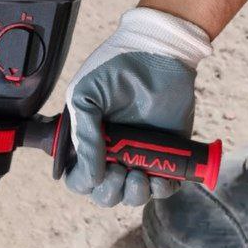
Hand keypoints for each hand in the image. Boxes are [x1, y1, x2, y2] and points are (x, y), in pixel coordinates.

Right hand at [65, 8, 213, 206]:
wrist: (160, 52)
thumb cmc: (117, 67)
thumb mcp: (85, 96)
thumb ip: (84, 136)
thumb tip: (91, 175)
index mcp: (89, 139)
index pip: (79, 177)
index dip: (84, 182)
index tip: (95, 174)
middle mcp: (113, 151)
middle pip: (105, 193)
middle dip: (110, 191)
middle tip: (119, 172)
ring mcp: (140, 154)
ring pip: (133, 195)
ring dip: (134, 194)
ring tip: (138, 176)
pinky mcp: (169, 153)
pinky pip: (164, 186)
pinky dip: (162, 190)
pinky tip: (159, 179)